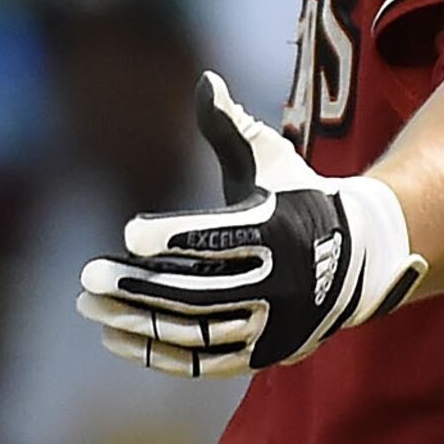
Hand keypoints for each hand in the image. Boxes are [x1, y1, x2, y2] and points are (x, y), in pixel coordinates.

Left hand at [79, 74, 425, 377]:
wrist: (356, 259)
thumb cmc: (296, 197)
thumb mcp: (271, 159)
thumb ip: (232, 125)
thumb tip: (205, 80)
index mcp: (282, 230)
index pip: (219, 238)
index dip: (171, 238)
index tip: (127, 234)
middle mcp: (283, 283)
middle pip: (198, 292)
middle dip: (137, 286)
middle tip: (88, 277)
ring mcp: (274, 325)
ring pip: (195, 332)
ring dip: (136, 321)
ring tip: (91, 306)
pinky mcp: (265, 355)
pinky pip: (204, 363)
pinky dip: (157, 354)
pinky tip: (116, 336)